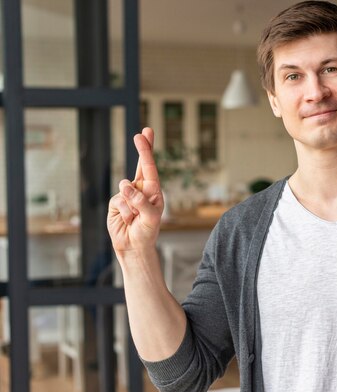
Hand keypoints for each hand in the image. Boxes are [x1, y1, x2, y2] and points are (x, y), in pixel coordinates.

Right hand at [107, 127, 163, 252]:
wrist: (133, 246)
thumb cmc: (147, 231)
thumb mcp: (150, 218)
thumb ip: (141, 202)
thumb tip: (126, 186)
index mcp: (154, 191)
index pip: (150, 167)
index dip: (147, 150)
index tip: (145, 134)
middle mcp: (141, 190)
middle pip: (141, 165)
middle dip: (142, 149)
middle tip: (142, 132)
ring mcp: (127, 195)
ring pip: (126, 188)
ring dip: (132, 204)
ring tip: (136, 217)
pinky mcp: (116, 202)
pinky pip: (118, 200)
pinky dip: (124, 212)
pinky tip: (127, 220)